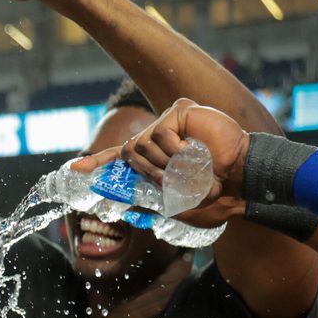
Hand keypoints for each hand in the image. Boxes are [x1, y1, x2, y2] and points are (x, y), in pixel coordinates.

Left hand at [72, 98, 250, 225]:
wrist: (241, 181)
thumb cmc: (213, 193)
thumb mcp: (176, 203)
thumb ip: (150, 201)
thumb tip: (124, 208)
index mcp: (157, 155)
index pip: (121, 156)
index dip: (99, 162)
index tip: (76, 168)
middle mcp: (159, 135)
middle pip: (127, 152)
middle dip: (146, 172)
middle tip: (172, 179)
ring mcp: (169, 120)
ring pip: (139, 145)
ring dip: (162, 163)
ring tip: (189, 165)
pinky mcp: (179, 110)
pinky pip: (158, 134)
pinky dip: (174, 149)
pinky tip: (193, 150)